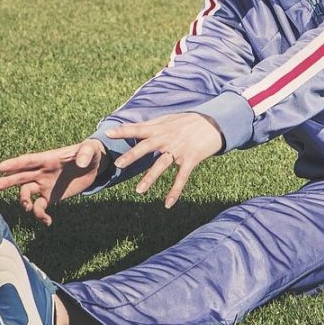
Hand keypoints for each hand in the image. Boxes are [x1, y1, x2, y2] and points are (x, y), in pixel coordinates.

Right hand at [0, 139, 105, 224]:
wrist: (93, 166)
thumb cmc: (89, 153)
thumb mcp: (90, 150)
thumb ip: (85, 154)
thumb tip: (80, 163)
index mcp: (48, 159)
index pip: (28, 161)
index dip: (14, 164)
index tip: (0, 167)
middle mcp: (41, 172)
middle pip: (20, 177)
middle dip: (6, 182)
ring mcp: (44, 185)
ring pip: (26, 193)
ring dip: (24, 201)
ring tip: (29, 207)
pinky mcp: (51, 197)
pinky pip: (39, 207)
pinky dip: (40, 215)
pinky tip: (47, 221)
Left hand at [105, 113, 222, 208]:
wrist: (215, 123)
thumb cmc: (190, 121)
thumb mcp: (170, 119)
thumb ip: (153, 125)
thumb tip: (135, 129)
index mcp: (161, 128)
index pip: (139, 128)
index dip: (123, 130)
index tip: (108, 133)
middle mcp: (168, 138)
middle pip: (147, 147)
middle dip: (132, 156)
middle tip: (118, 164)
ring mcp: (179, 150)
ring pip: (161, 165)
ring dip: (150, 178)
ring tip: (138, 191)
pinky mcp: (191, 159)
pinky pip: (181, 178)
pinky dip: (175, 191)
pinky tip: (167, 204)